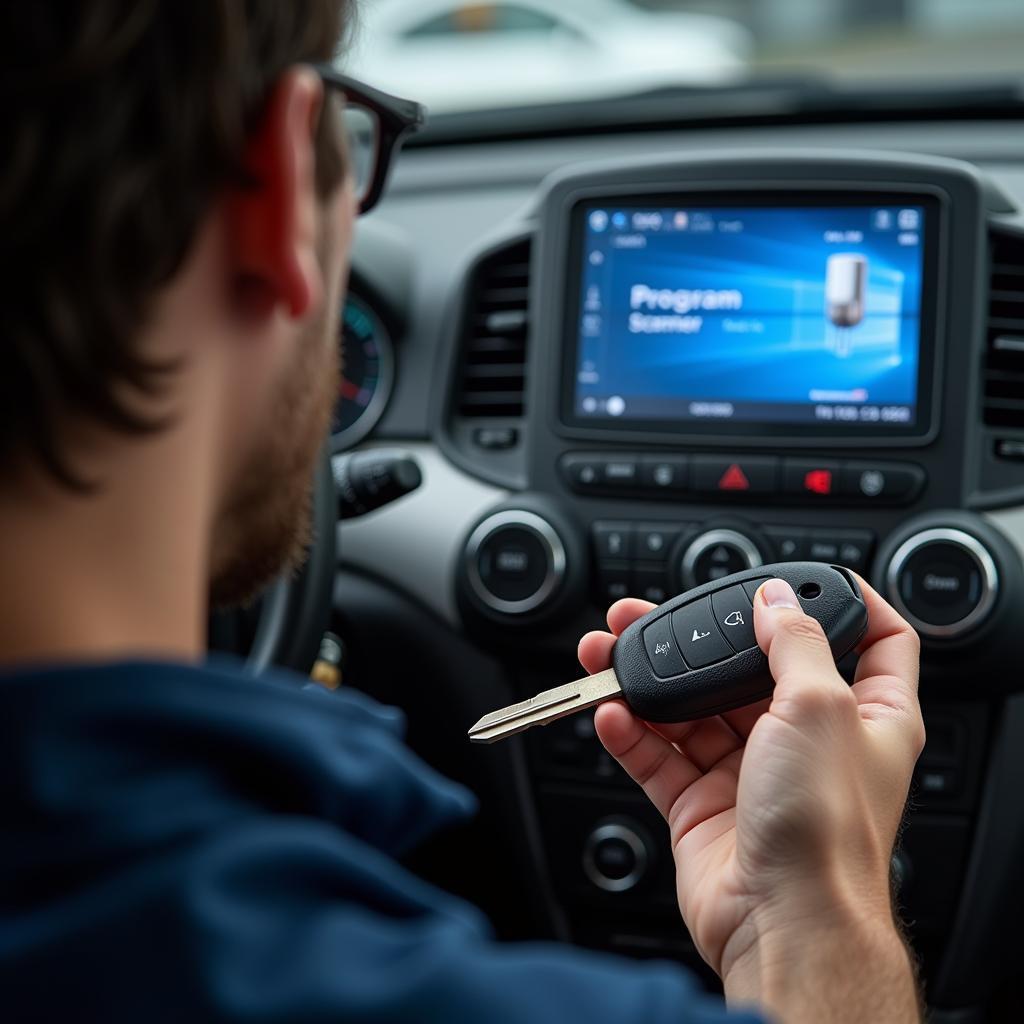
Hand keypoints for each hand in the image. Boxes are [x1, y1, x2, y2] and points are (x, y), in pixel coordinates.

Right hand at [578, 577, 924, 1021]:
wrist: (783, 924)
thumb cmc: (825, 831)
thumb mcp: (821, 707)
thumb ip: (794, 642)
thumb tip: (776, 598)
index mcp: (864, 715)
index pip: (872, 642)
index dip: (844, 604)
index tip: (801, 580)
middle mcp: (808, 741)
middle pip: (751, 668)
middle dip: (701, 639)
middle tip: (656, 615)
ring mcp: (752, 772)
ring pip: (693, 708)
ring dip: (648, 681)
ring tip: (607, 654)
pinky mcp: (704, 804)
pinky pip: (660, 755)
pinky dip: (631, 733)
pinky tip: (612, 712)